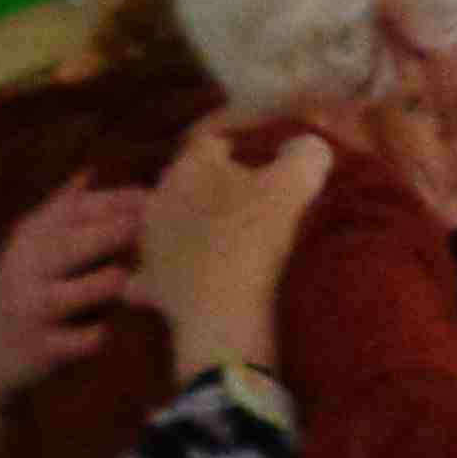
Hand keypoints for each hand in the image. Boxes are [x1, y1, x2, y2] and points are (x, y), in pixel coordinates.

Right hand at [0, 171, 147, 412]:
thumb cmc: (19, 288)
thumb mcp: (28, 245)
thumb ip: (61, 209)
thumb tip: (91, 171)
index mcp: (31, 238)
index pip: (72, 212)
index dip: (113, 203)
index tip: (154, 198)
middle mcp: (28, 269)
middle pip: (67, 247)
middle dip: (108, 234)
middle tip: (148, 227)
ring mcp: (32, 310)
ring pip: (66, 295)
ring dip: (97, 285)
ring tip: (124, 277)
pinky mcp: (40, 349)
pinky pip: (70, 343)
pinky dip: (88, 338)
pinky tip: (106, 331)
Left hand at [136, 112, 333, 385]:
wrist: (224, 314)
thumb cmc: (256, 239)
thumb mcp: (295, 185)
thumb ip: (305, 153)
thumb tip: (308, 145)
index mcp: (190, 166)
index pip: (216, 143)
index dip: (245, 152)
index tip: (269, 171)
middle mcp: (159, 196)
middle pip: (189, 183)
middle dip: (213, 190)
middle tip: (250, 207)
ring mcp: (148, 243)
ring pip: (169, 225)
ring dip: (189, 229)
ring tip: (222, 244)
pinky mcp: (150, 285)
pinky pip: (155, 274)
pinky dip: (171, 275)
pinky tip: (192, 282)